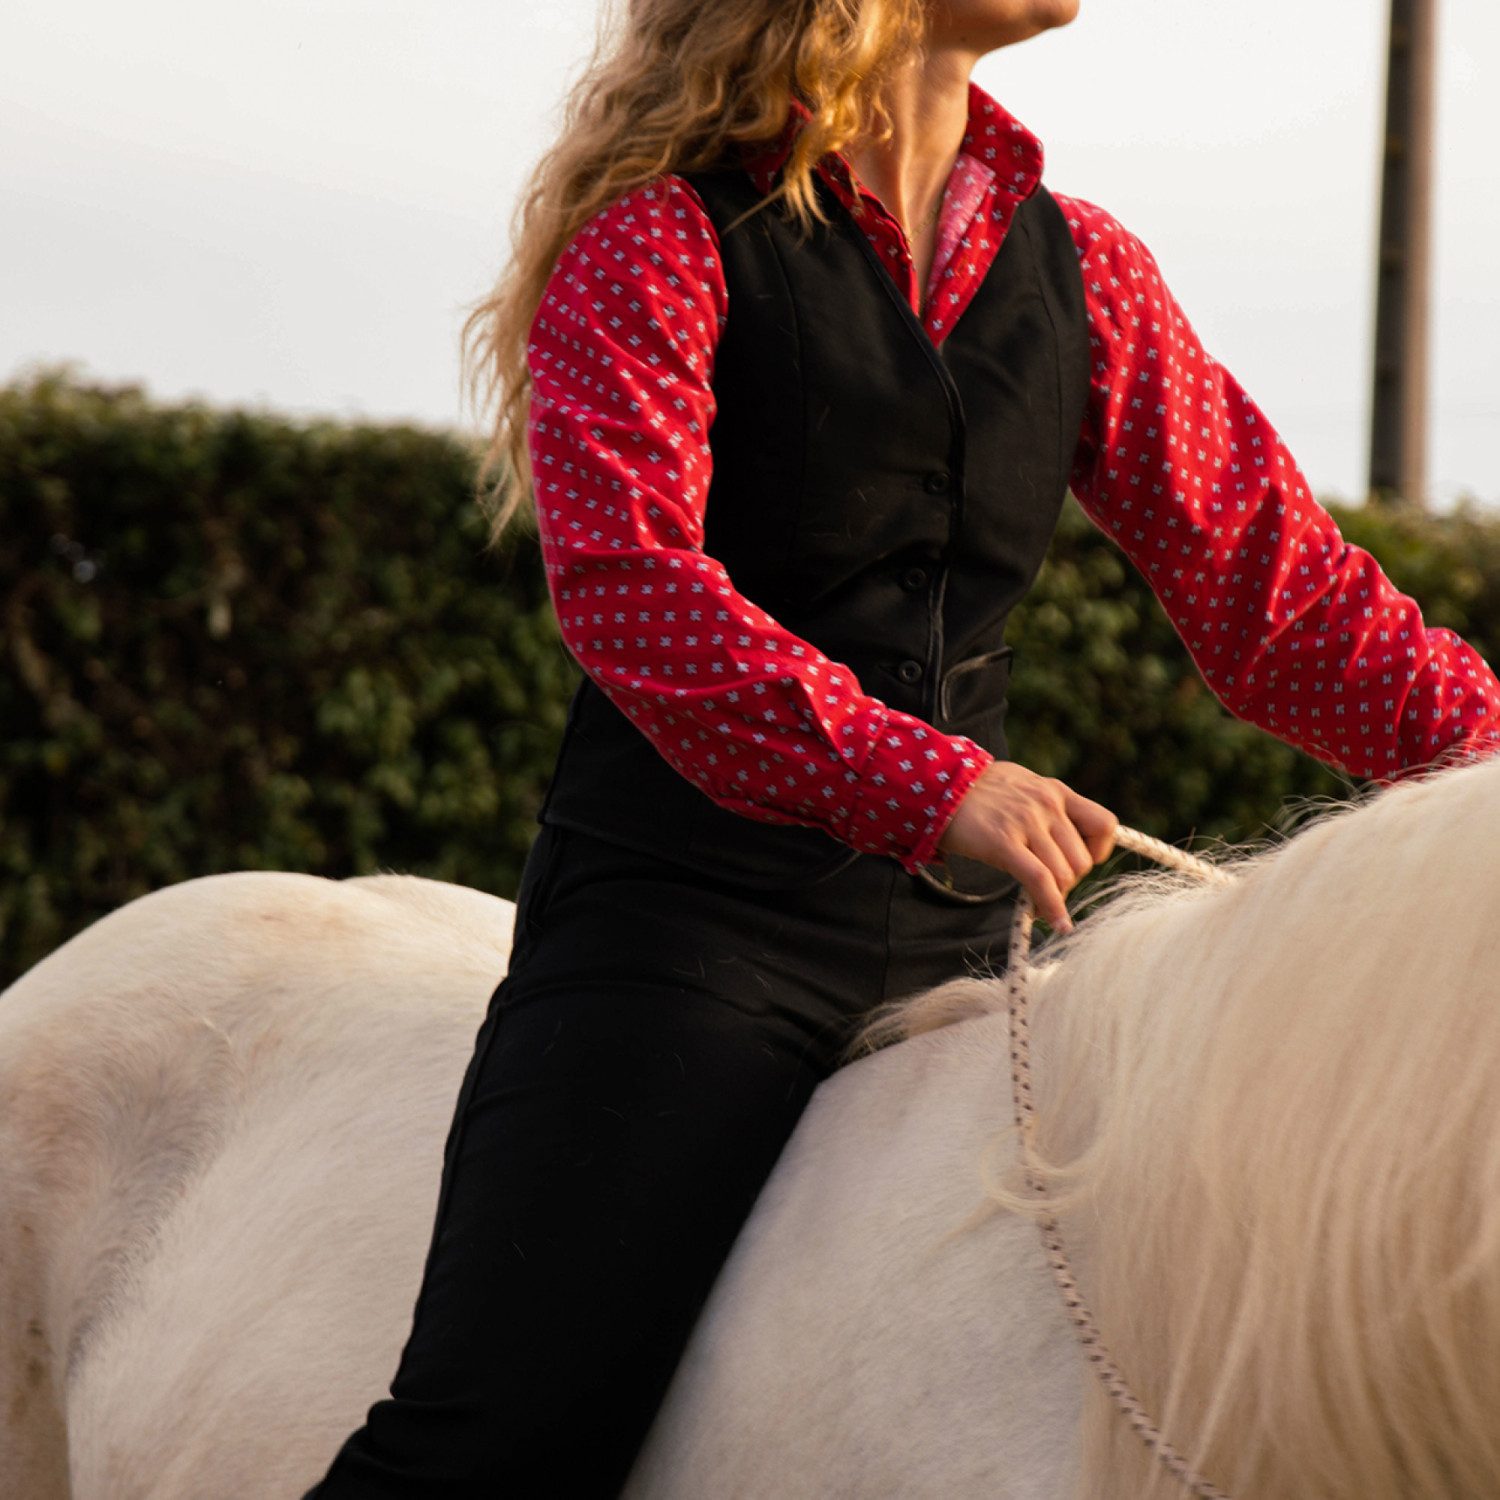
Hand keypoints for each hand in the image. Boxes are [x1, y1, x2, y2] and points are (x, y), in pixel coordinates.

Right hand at [938, 762, 1116, 932]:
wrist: (937, 784)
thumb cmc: (976, 791)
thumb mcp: (1022, 786)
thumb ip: (1046, 807)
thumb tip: (1062, 839)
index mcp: (1055, 791)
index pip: (1104, 825)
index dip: (1097, 852)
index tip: (1079, 863)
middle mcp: (1047, 804)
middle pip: (1082, 860)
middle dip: (1068, 881)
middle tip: (1046, 886)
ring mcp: (1027, 822)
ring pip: (1064, 874)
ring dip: (1056, 896)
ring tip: (1039, 901)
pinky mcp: (1004, 842)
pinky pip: (1041, 881)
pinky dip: (1053, 907)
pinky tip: (1056, 923)